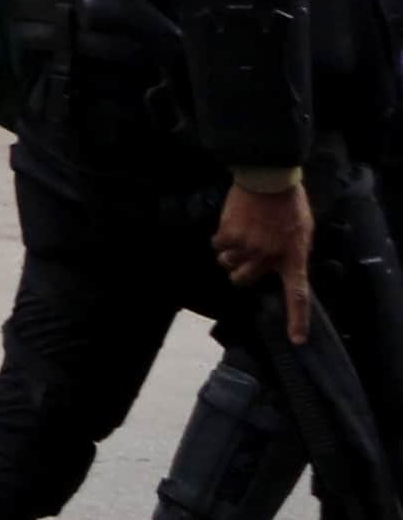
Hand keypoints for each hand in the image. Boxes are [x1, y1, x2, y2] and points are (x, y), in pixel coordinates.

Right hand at [216, 180, 316, 343]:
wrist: (268, 179)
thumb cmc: (289, 204)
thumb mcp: (302, 231)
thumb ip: (291, 252)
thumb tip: (278, 266)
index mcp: (294, 256)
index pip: (298, 294)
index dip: (297, 319)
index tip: (296, 340)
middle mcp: (269, 256)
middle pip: (244, 279)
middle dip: (240, 269)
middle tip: (244, 255)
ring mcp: (248, 247)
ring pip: (227, 262)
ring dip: (230, 251)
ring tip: (240, 232)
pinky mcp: (229, 235)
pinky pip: (217, 245)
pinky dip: (221, 237)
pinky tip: (232, 223)